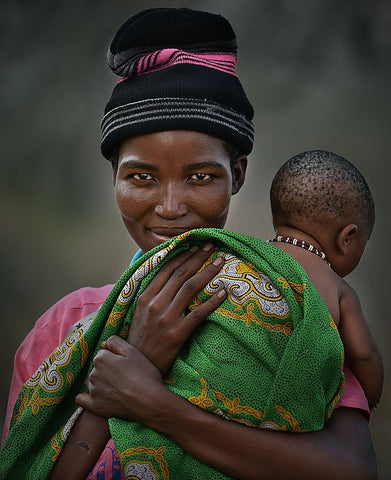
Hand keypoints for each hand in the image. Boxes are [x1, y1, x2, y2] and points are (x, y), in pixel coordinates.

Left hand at [76, 336, 165, 421]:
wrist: (150, 401)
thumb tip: (103, 343)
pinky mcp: (95, 406)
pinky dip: (85, 396)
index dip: (114, 357)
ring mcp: (94, 391)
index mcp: (101, 359)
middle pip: (96, 367)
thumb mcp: (133, 351)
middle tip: (123, 375)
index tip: (125, 363)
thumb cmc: (144, 374)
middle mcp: (93, 374)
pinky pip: (81, 399)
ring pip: (91, 381)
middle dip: (107, 369)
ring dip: (99, 381)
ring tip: (116, 386)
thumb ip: (115, 342)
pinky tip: (94, 395)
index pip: (103, 353)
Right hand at [127, 243, 225, 373]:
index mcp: (145, 296)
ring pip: (190, 288)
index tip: (196, 246)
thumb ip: (152, 293)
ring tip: (220, 262)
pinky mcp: (178, 333)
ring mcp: (166, 318)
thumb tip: (168, 275)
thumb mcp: (140, 311)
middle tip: (211, 246)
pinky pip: (198, 314)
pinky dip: (212, 302)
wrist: (138, 365)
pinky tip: (223, 293)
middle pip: (180, 274)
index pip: (167, 269)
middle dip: (198, 257)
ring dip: (207, 272)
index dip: (183, 255)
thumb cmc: (141, 337)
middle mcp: (155, 304)